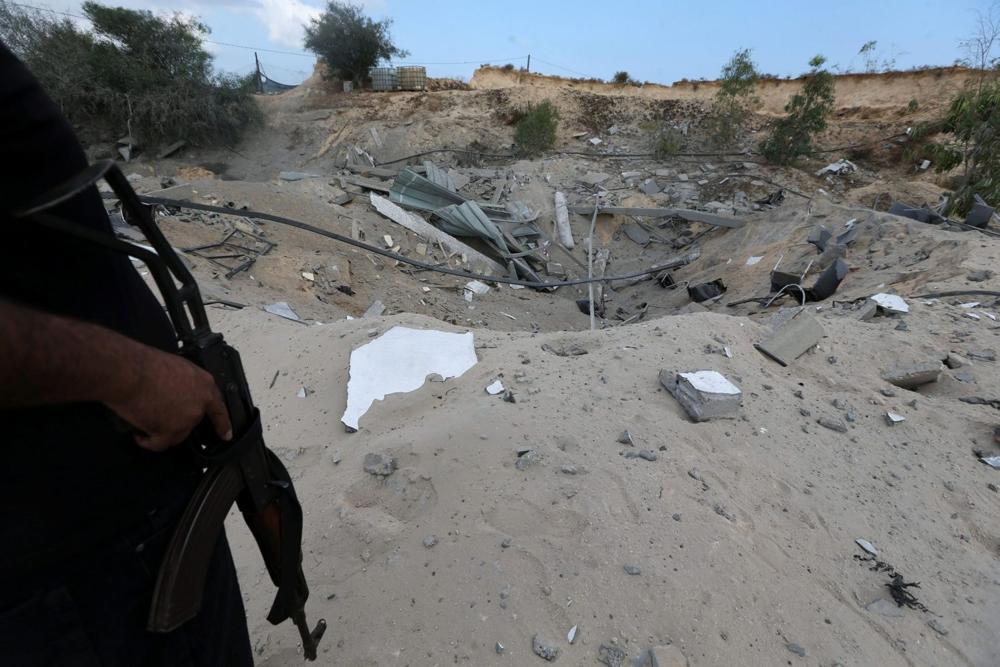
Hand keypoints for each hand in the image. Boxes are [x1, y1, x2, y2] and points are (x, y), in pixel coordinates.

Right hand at [106, 347, 232, 451]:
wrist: (130, 372)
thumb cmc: (146, 364)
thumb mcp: (177, 366)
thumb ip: (185, 383)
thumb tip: (179, 392)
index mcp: (204, 384)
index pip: (218, 408)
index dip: (222, 423)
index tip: (226, 434)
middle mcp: (199, 404)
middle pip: (192, 422)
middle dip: (175, 421)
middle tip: (158, 413)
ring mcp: (186, 419)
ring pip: (177, 434)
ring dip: (162, 431)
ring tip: (146, 422)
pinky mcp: (169, 431)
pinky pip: (160, 444)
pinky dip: (149, 442)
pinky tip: (142, 437)